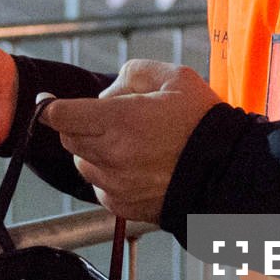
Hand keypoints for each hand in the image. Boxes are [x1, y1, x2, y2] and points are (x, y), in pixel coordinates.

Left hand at [38, 60, 220, 222]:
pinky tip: (136, 166)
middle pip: (68, 139)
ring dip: (93, 151)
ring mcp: (115, 184)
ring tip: (128, 144)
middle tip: (110, 120)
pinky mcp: (122, 206)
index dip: (51, 107)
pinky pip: (99, 187)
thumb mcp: (175, 78)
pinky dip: (108, 175)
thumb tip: (108, 92)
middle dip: (79, 125)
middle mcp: (111, 155)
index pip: (59, 116)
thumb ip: (133, 73)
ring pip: (82, 164)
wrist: (228, 173)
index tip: (50, 104)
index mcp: (119, 121)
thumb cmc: (204, 124)